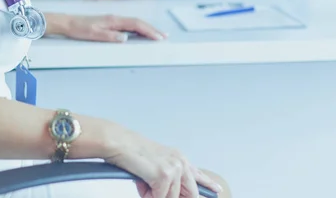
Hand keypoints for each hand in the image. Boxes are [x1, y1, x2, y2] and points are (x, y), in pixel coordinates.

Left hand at [47, 14, 165, 42]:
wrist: (67, 22)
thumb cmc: (78, 28)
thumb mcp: (92, 34)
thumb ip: (109, 36)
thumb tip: (125, 38)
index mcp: (113, 20)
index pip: (136, 24)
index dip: (149, 31)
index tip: (158, 38)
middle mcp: (115, 18)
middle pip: (138, 22)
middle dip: (152, 29)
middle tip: (164, 36)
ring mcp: (113, 20)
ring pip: (134, 23)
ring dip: (147, 28)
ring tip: (157, 34)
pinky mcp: (110, 22)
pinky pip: (128, 25)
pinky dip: (138, 29)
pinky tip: (141, 33)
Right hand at [105, 128, 223, 197]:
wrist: (119, 143)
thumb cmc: (132, 153)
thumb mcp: (155, 165)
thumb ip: (167, 180)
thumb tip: (170, 196)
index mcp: (178, 158)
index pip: (198, 174)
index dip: (208, 184)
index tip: (217, 190)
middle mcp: (180, 162)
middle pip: (189, 194)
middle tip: (153, 190)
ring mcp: (174, 168)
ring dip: (155, 196)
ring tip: (143, 182)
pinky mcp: (164, 175)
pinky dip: (148, 196)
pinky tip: (142, 182)